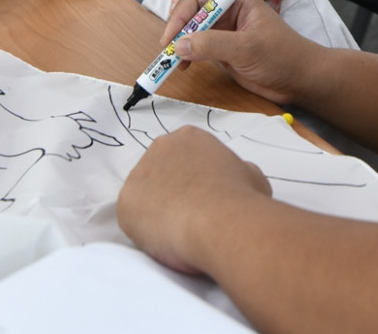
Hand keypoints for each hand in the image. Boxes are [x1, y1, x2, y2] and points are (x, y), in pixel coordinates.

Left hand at [118, 126, 271, 274]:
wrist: (220, 222)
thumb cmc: (240, 197)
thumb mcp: (253, 176)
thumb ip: (240, 171)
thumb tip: (239, 176)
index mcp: (189, 138)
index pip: (186, 157)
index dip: (195, 180)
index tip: (205, 198)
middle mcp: (159, 148)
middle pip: (160, 172)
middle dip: (172, 191)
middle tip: (191, 215)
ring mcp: (138, 174)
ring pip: (145, 195)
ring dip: (158, 210)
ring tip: (179, 231)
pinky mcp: (124, 204)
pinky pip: (133, 218)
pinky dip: (146, 230)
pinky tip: (165, 238)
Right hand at [162, 0, 321, 106]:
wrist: (301, 80)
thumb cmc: (283, 56)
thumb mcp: (246, 48)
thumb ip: (213, 44)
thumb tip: (180, 45)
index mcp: (237, 0)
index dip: (181, 15)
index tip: (171, 38)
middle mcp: (229, 12)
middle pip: (192, 14)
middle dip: (178, 31)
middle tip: (168, 52)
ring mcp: (226, 32)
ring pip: (193, 33)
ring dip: (181, 45)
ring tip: (174, 63)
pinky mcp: (224, 50)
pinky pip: (199, 48)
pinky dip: (188, 56)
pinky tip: (184, 66)